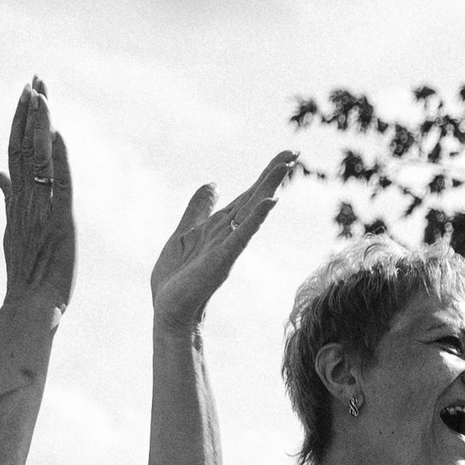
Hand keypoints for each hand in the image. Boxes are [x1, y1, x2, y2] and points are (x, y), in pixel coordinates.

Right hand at [0, 78, 76, 319]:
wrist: (30, 305)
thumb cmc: (26, 272)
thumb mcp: (13, 227)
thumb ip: (7, 196)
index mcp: (17, 198)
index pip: (15, 150)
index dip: (20, 120)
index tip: (26, 92)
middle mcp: (26, 199)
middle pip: (23, 146)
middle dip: (30, 111)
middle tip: (35, 78)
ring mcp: (40, 210)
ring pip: (37, 159)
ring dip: (41, 126)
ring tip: (42, 94)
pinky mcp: (60, 223)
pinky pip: (59, 186)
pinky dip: (58, 161)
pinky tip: (58, 137)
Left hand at [150, 151, 299, 336]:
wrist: (169, 312)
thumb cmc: (176, 281)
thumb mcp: (184, 233)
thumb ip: (198, 209)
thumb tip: (212, 184)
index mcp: (220, 227)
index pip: (247, 197)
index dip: (264, 176)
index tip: (285, 157)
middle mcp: (228, 234)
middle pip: (255, 198)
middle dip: (273, 174)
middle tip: (295, 151)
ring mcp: (228, 246)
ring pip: (252, 210)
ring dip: (269, 187)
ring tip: (287, 165)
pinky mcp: (223, 260)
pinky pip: (242, 235)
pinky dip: (256, 218)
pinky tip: (270, 202)